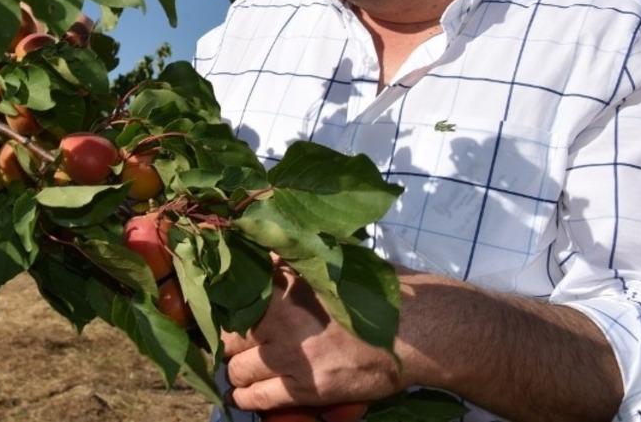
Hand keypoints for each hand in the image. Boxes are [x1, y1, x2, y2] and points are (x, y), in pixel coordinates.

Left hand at [221, 263, 403, 411]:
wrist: (414, 331)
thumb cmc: (375, 291)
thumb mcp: (332, 262)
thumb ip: (293, 257)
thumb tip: (262, 243)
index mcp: (284, 285)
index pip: (233, 296)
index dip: (226, 306)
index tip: (226, 310)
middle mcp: (280, 320)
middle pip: (229, 335)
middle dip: (230, 340)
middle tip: (234, 343)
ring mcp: (291, 357)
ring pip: (238, 368)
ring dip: (235, 370)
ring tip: (237, 370)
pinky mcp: (305, 389)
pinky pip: (258, 398)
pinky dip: (245, 398)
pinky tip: (242, 396)